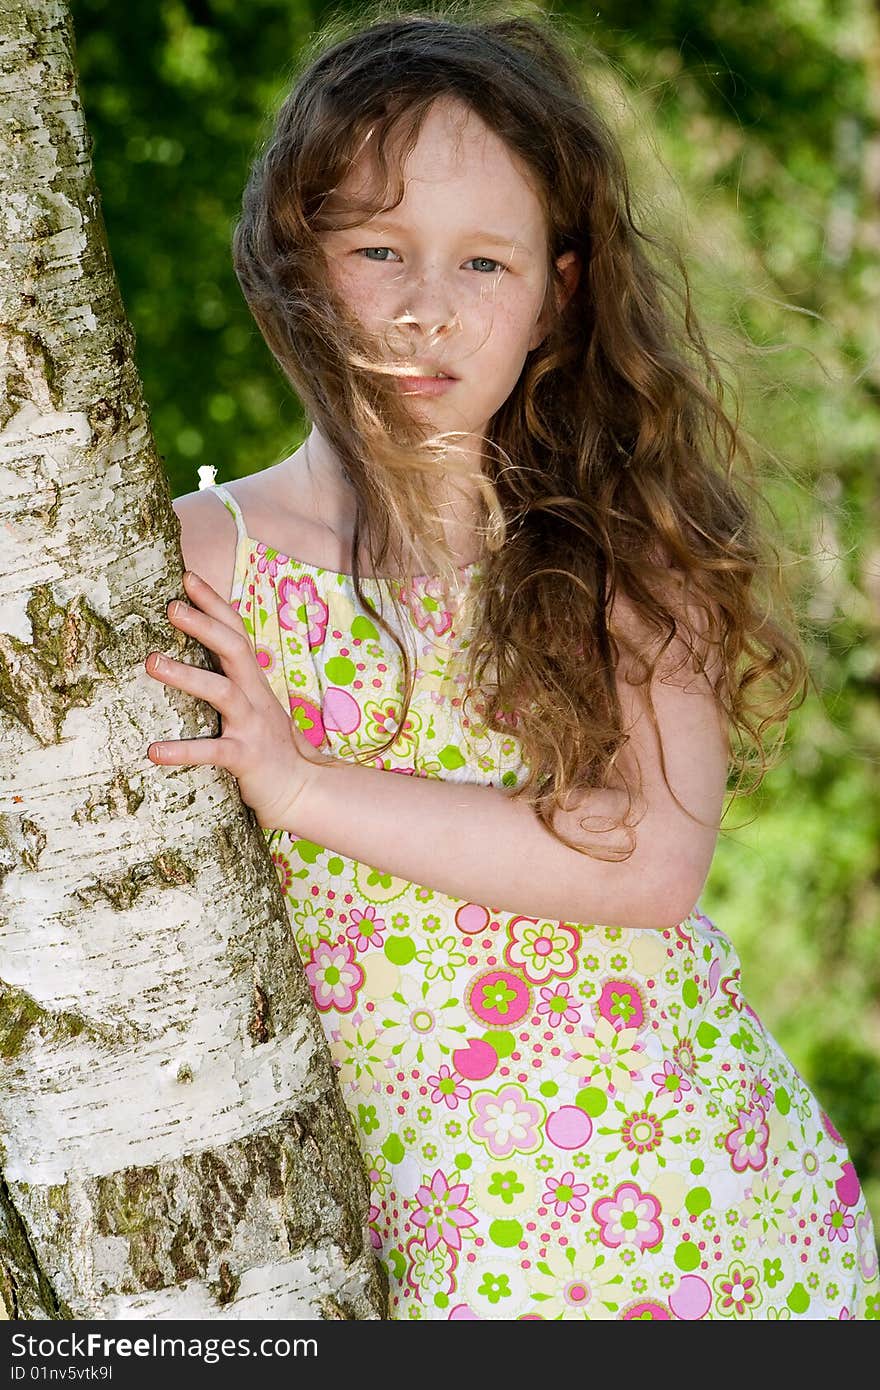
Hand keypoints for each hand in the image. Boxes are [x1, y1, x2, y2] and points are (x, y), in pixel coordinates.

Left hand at [145, 570, 321, 828]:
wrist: (303, 790)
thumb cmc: (270, 747)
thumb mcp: (255, 706)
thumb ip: (234, 680)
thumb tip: (207, 654)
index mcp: (254, 682)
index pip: (237, 632)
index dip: (214, 604)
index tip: (187, 578)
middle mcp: (255, 697)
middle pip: (234, 649)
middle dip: (204, 625)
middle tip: (171, 606)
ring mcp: (253, 726)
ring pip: (222, 692)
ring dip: (187, 675)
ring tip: (151, 662)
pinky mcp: (247, 757)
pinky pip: (213, 751)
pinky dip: (183, 750)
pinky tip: (154, 751)